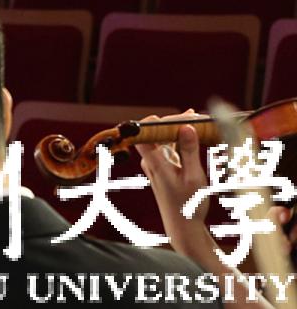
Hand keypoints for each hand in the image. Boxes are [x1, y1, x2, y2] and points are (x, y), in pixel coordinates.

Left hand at [136, 114, 216, 267]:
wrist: (183, 227)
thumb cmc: (188, 205)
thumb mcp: (193, 177)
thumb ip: (189, 151)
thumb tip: (186, 127)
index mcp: (154, 162)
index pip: (144, 132)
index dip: (158, 120)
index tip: (180, 115)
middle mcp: (151, 161)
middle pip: (157, 133)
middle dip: (174, 122)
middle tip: (197, 116)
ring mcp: (156, 164)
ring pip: (164, 140)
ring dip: (179, 131)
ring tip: (199, 122)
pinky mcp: (164, 168)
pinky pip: (169, 148)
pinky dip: (181, 141)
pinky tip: (195, 135)